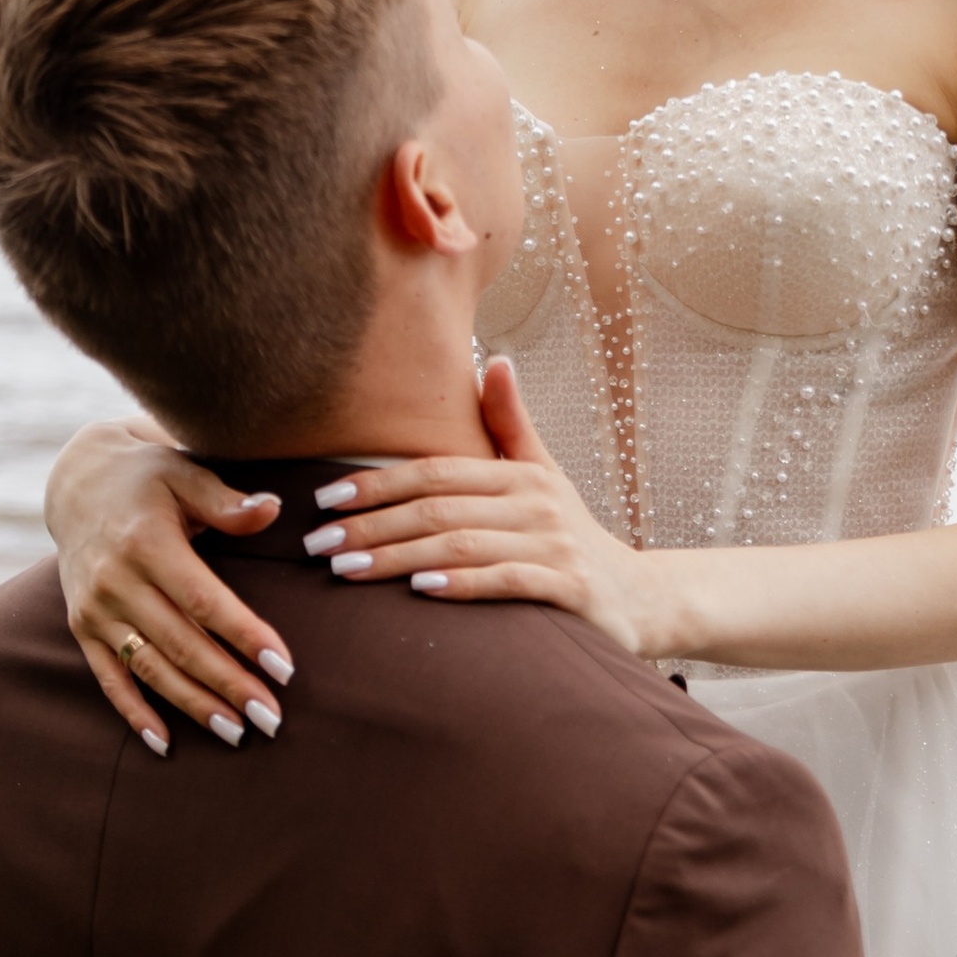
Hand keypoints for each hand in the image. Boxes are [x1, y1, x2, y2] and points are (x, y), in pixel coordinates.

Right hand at [45, 420, 292, 753]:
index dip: (244, 635)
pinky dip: (133, 713)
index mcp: (147, 543)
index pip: (203, 600)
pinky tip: (165, 743)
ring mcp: (95, 609)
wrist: (77, 484)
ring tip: (235, 734)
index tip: (283, 667)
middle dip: (228, 684)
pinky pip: (108, 678)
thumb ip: (226, 500)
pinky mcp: (82, 627)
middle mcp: (116, 580)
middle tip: (271, 718)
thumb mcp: (184, 473)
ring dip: (192, 706)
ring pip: (149, 668)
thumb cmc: (148, 478)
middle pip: (180, 644)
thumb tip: (271, 510)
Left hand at [294, 361, 665, 656]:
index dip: (378, 482)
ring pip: (463, 545)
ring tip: (346, 569)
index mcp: (522, 474)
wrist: (639, 597)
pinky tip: (420, 588)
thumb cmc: (572, 535)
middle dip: (371, 524)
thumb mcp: (544, 476)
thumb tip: (494, 358)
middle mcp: (537, 505)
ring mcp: (555, 546)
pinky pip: (507, 581)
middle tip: (316, 544)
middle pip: (439, 509)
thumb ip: (511, 423)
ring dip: (398, 557)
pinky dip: (462, 583)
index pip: (436, 472)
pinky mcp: (570, 589)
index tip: (324, 497)